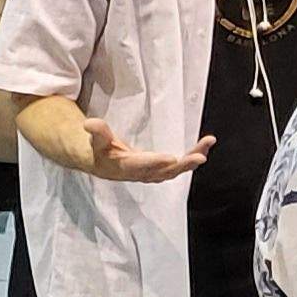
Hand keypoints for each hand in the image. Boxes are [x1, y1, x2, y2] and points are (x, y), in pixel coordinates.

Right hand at [85, 117, 213, 184]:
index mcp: (124, 166)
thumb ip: (96, 131)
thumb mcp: (95, 139)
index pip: (140, 165)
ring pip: (175, 170)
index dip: (154, 163)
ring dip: (192, 159)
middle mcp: (140, 173)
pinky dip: (192, 158)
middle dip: (183, 164)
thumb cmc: (99, 149)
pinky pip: (178, 166)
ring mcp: (152, 173)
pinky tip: (204, 148)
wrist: (100, 163)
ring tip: (207, 143)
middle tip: (200, 157)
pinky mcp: (159, 170)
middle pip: (164, 171)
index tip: (169, 159)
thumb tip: (89, 123)